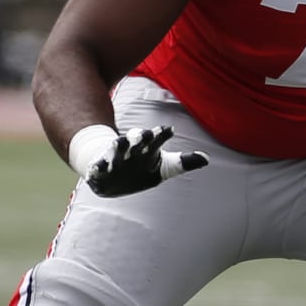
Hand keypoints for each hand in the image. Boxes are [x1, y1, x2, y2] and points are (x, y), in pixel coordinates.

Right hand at [83, 125, 207, 197]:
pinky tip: (98, 168)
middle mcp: (132, 149)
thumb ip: (184, 162)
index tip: (169, 129)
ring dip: (120, 144)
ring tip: (120, 141)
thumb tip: (207, 159)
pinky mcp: (101, 168)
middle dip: (141, 136)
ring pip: (118, 147)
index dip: (161, 134)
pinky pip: (98, 166)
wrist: (113, 176)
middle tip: (146, 134)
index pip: (156, 138)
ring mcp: (116, 157)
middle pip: (138, 139)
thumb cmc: (141, 168)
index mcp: (148, 148)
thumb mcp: (165, 167)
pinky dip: (98, 166)